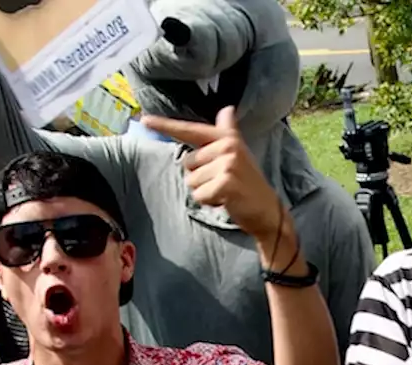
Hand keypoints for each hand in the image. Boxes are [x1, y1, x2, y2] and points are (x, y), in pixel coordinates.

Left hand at [141, 107, 282, 241]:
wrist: (267, 209)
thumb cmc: (248, 182)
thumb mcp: (239, 153)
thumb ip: (227, 132)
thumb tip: (227, 109)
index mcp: (226, 137)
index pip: (190, 130)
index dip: (165, 125)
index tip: (144, 120)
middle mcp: (227, 146)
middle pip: (188, 163)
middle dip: (200, 177)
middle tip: (223, 182)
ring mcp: (227, 164)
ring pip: (192, 181)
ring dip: (205, 191)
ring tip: (225, 191)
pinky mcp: (225, 183)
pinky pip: (199, 194)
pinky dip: (209, 202)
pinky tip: (225, 200)